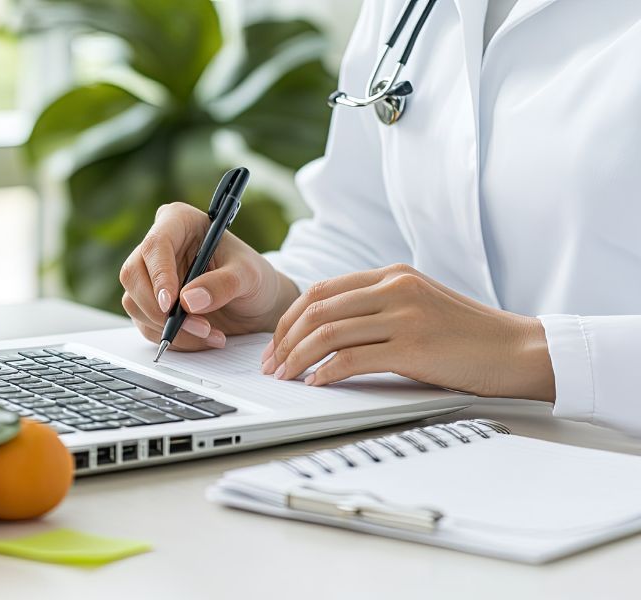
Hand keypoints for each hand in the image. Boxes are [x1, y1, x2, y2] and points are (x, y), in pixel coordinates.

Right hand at [120, 202, 298, 350]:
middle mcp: (158, 247)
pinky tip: (201, 337)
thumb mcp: (248, 276)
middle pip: (133, 274)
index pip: (155, 245)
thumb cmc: (253, 278)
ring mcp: (150, 276)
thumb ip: (222, 284)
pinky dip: (174, 338)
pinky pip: (145, 323)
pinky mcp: (150, 302)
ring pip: (134, 302)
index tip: (172, 304)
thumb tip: (189, 300)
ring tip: (209, 333)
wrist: (255, 304)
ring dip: (169, 328)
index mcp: (178, 222)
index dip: (159, 275)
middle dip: (161, 309)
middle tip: (197, 326)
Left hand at [261, 264, 555, 400]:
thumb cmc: (467, 335)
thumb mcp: (418, 306)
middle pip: (316, 308)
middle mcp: (395, 287)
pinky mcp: (414, 346)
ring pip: (328, 332)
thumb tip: (324, 330)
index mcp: (392, 275)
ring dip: (298, 357)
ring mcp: (405, 315)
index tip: (276, 343)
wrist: (518, 350)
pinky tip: (316, 383)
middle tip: (272, 364)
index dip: (289, 319)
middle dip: (284, 339)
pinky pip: (352, 358)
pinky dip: (326, 372)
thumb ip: (377, 308)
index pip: (321, 290)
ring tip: (285, 377)